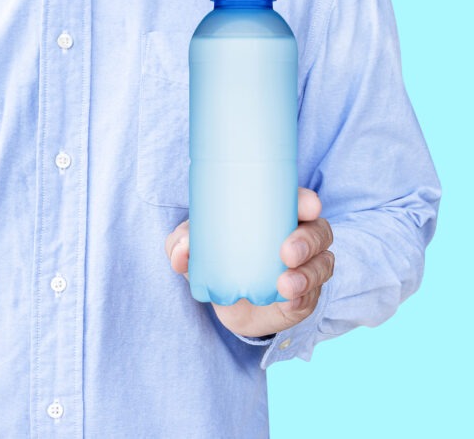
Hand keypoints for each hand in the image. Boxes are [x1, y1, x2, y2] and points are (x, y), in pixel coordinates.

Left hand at [164, 188, 333, 337]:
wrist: (226, 303)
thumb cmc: (215, 258)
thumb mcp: (194, 248)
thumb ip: (180, 243)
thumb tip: (181, 249)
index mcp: (278, 216)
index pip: (300, 201)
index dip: (307, 200)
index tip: (309, 205)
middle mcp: (300, 237)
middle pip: (319, 232)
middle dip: (308, 240)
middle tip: (286, 252)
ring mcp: (307, 268)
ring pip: (321, 265)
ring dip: (307, 274)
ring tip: (285, 284)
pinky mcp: (305, 297)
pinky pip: (311, 296)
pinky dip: (302, 298)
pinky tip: (290, 300)